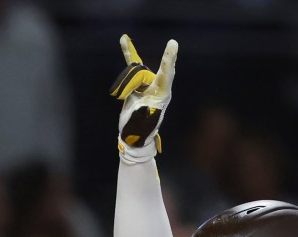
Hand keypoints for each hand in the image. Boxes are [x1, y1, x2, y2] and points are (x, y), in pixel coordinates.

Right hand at [110, 34, 177, 161]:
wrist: (134, 136)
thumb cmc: (139, 131)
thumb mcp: (140, 121)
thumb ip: (140, 108)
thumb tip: (138, 98)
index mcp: (161, 96)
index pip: (166, 75)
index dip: (168, 60)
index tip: (173, 44)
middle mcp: (157, 87)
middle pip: (143, 74)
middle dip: (132, 84)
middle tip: (132, 93)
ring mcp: (148, 84)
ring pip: (134, 73)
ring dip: (125, 85)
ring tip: (125, 97)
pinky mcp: (138, 83)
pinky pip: (133, 66)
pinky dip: (129, 53)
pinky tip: (123, 40)